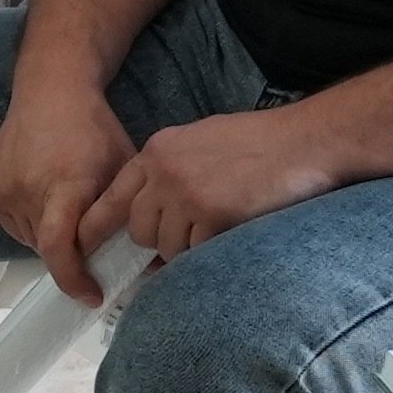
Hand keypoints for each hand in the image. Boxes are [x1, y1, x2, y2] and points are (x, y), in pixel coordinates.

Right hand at [0, 75, 139, 303]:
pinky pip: (14, 225)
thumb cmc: (95, 128)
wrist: (49, 91)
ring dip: (50, 241)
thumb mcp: (123, 168)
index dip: (74, 280)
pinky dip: (33, 226)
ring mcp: (6, 190)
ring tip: (69, 218)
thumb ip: (125, 213)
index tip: (93, 297)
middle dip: (70, 258)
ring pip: (29, 240)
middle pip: (47, 248)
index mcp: (66, 185)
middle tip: (92, 252)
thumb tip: (147, 261)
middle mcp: (29, 190)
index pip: (60, 248)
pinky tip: (49, 205)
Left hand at [79, 105, 339, 267]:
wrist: (305, 141)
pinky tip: (234, 229)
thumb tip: (149, 212)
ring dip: (189, 248)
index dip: (98, 228)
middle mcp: (163, 171)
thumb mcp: (198, 143)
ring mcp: (187, 193)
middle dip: (159, 241)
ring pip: (167, 246)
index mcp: (156, 151)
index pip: (111, 198)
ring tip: (220, 226)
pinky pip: (198, 252)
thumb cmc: (259, 143)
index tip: (87, 248)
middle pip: (138, 229)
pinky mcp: (213, 214)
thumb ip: (168, 171)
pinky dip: (213, 250)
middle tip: (190, 236)